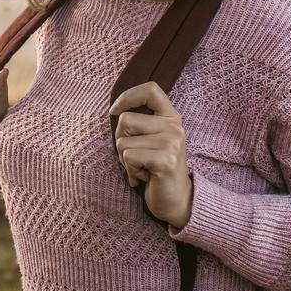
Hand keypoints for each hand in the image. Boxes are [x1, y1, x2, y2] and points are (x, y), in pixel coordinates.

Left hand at [109, 81, 193, 228]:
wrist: (176, 200)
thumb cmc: (154, 169)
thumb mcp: (150, 140)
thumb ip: (139, 123)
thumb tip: (114, 110)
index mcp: (171, 118)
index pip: (151, 90)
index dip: (128, 96)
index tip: (114, 111)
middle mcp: (174, 127)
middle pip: (125, 120)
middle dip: (121, 140)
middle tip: (136, 157)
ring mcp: (172, 143)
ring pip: (122, 141)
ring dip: (125, 159)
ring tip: (143, 167)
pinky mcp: (166, 160)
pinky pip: (128, 157)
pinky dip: (130, 170)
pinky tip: (145, 177)